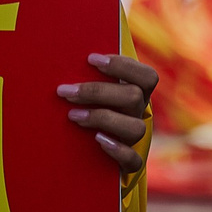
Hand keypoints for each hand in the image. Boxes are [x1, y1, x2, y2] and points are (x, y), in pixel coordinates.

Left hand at [58, 52, 155, 176]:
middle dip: (97, 92)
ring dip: (102, 118)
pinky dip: (117, 150)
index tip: (91, 59)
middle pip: (134, 97)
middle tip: (66, 92)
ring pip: (136, 127)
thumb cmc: (87, 108)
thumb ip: (89, 74)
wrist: (88, 154)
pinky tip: (97, 140)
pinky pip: (134, 160)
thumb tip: (64, 48)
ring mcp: (136, 139)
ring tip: (73, 116)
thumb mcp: (92, 90)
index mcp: (137, 92)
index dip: (122, 66)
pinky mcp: (129, 163)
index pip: (147, 76)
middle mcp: (139, 114)